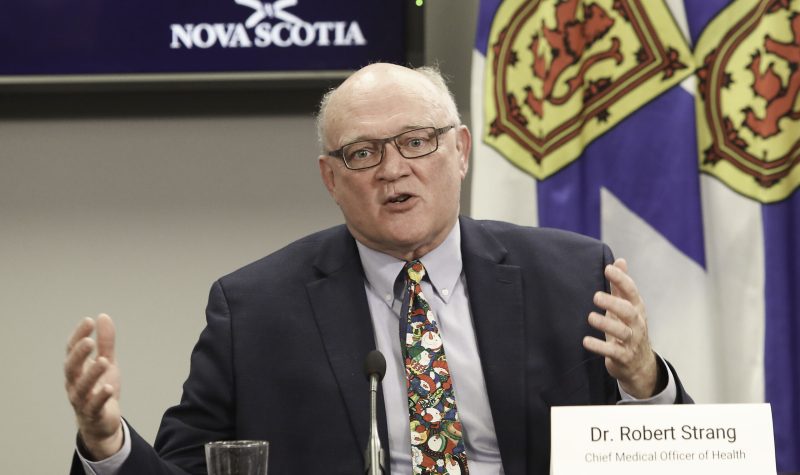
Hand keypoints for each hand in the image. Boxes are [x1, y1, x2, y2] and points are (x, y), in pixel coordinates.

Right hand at [64, 314, 122, 459]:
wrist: (101, 422)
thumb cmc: (100, 388)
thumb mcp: (106, 362)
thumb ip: (106, 342)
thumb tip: (103, 316)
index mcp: (77, 369)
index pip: (72, 350)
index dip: (78, 336)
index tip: (89, 321)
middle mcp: (74, 384)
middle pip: (71, 368)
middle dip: (79, 355)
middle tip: (90, 341)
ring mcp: (82, 400)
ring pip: (82, 387)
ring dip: (92, 374)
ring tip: (104, 361)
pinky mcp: (93, 414)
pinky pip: (94, 406)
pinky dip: (100, 397)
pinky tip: (108, 388)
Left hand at [582, 259, 658, 398]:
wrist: (639, 364)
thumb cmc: (628, 329)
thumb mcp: (626, 307)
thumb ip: (621, 286)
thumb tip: (620, 261)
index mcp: (637, 309)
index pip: (632, 292)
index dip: (622, 279)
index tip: (608, 268)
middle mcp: (637, 324)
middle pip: (629, 312)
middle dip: (614, 303)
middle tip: (596, 296)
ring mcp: (632, 341)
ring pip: (623, 332)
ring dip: (606, 324)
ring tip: (591, 317)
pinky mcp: (624, 357)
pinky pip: (613, 352)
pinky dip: (600, 346)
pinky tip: (586, 341)